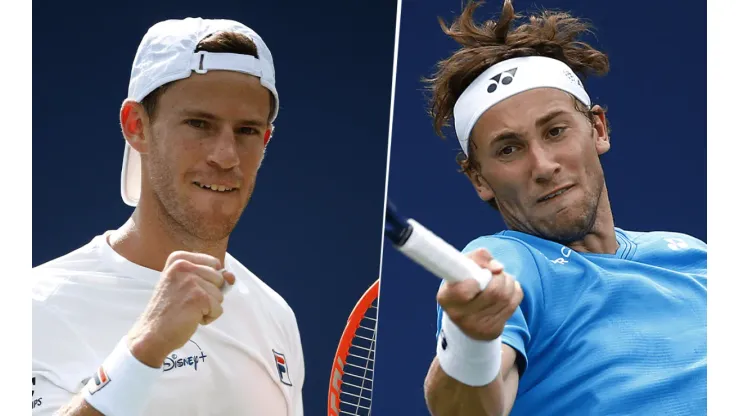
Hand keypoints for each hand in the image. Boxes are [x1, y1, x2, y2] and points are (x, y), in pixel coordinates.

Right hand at [127, 251, 235, 366]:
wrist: (152, 334)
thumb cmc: (169, 310)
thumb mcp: (186, 283)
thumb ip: (210, 276)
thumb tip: (231, 276)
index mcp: (178, 258)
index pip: (214, 263)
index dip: (208, 281)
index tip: (188, 290)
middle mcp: (184, 265)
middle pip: (219, 278)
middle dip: (209, 294)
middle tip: (186, 302)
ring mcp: (191, 281)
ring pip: (220, 295)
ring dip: (208, 307)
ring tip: (187, 310)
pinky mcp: (199, 297)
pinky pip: (218, 309)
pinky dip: (208, 318)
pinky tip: (190, 318)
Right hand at [437, 248, 522, 340]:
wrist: (466, 315)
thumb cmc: (463, 284)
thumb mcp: (463, 267)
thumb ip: (478, 257)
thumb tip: (498, 268)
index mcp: (447, 299)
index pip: (464, 291)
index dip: (475, 281)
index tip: (478, 276)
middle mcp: (460, 316)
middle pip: (494, 292)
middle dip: (500, 277)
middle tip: (496, 273)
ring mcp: (478, 327)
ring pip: (506, 297)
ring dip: (508, 282)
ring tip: (502, 279)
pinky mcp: (493, 331)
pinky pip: (513, 304)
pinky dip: (514, 291)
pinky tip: (507, 290)